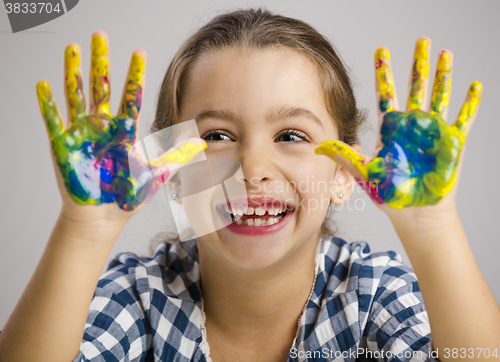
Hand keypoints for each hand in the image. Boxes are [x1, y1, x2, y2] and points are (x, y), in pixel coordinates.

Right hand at [37, 31, 205, 213]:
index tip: (139, 52)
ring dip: (73, 71)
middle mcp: (103, 126)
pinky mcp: (63, 145)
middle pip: (101, 86)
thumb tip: (202, 142)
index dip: (135, 74)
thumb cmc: (127, 195)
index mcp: (124, 130)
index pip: (130, 95)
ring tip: (72, 48)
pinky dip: (47, 103)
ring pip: (76, 95)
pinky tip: (43, 84)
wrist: (103, 216)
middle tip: (100, 35)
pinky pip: (53, 120)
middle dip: (101, 60)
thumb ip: (178, 155)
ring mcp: (82, 133)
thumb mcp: (158, 173)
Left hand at [315, 37, 481, 213]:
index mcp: (390, 128)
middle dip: (417, 64)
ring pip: (439, 95)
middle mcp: (412, 124)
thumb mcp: (364, 173)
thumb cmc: (390, 194)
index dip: (384, 72)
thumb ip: (344, 157)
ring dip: (443, 75)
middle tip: (421, 39)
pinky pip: (464, 118)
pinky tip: (475, 86)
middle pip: (415, 86)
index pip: (386, 93)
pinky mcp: (452, 142)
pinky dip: (470, 103)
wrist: (413, 213)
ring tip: (445, 53)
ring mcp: (433, 131)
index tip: (381, 51)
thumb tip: (320, 146)